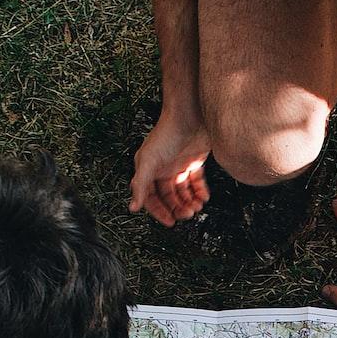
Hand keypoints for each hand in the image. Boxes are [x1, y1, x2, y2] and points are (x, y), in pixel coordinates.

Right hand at [130, 111, 210, 226]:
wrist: (190, 115)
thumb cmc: (167, 133)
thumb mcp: (149, 161)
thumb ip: (140, 185)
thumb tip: (133, 207)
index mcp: (148, 169)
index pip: (151, 197)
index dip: (159, 211)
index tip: (170, 222)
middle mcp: (162, 168)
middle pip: (169, 196)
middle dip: (177, 207)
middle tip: (186, 215)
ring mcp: (178, 165)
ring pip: (183, 191)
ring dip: (189, 201)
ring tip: (196, 208)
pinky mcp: (193, 161)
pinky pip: (196, 182)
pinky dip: (200, 191)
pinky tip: (203, 197)